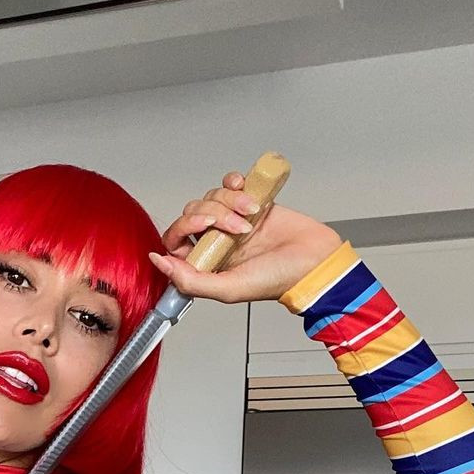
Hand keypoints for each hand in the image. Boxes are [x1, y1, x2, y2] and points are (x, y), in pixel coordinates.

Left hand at [149, 169, 343, 303]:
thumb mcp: (228, 289)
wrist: (314, 260)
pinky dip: (235, 184)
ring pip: (211, 197)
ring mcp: (231, 221)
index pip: (175, 240)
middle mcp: (215, 242)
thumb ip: (190, 280)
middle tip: (233, 226)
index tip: (200, 228)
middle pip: (192, 213)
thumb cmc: (277, 280)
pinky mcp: (249, 202)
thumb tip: (159, 262)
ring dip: (230, 202)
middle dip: (211, 214)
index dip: (182, 229)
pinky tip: (248, 194)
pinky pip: (229, 184)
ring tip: (251, 216)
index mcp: (206, 264)